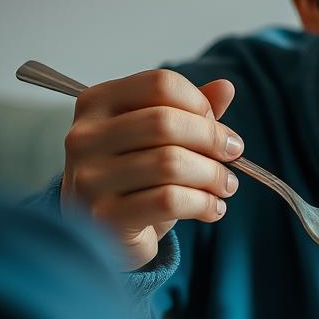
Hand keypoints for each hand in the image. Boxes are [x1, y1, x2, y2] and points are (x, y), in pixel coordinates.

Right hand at [61, 69, 244, 269]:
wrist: (104, 234)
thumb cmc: (134, 180)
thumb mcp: (157, 141)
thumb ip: (188, 113)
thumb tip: (226, 87)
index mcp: (96, 103)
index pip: (160, 84)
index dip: (201, 105)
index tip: (220, 129)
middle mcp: (85, 136)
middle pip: (166, 122)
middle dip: (212, 139)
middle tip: (233, 156)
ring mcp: (90, 177)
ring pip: (171, 164)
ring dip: (213, 176)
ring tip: (226, 186)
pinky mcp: (106, 216)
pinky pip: (169, 201)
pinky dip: (204, 204)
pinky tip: (213, 209)